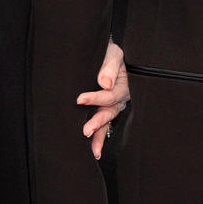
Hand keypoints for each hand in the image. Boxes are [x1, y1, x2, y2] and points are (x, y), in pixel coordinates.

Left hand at [77, 40, 130, 161]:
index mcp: (123, 85)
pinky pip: (104, 125)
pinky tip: (94, 151)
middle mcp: (120, 98)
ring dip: (99, 136)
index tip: (79, 99)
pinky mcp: (106, 109)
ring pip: (108, 123)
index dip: (95, 98)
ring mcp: (114, 106)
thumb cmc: (110, 52)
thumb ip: (109, 66)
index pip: (109, 95)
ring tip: (93, 151)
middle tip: (85, 130)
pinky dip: (99, 137)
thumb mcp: (113, 53)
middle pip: (109, 113)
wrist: (109, 53)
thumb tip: (104, 83)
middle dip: (98, 122)